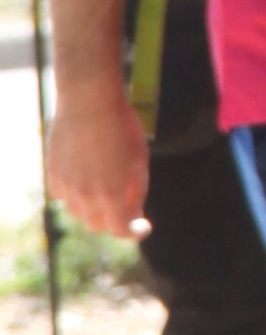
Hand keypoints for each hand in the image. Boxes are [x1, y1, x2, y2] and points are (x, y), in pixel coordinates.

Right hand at [47, 73, 148, 239]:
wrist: (89, 102)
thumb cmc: (122, 128)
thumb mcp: (139, 159)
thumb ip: (136, 190)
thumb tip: (134, 210)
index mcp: (112, 196)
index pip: (121, 229)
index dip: (134, 232)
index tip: (143, 227)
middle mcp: (86, 197)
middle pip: (98, 225)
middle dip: (114, 220)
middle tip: (126, 207)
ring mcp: (66, 187)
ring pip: (78, 212)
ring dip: (93, 209)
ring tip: (106, 188)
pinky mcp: (53, 175)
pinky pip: (65, 195)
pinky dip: (76, 194)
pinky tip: (86, 176)